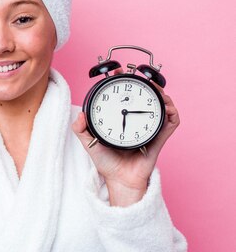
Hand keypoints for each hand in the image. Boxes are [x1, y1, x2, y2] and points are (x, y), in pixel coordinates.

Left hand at [72, 69, 180, 205]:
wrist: (119, 180)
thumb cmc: (106, 162)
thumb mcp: (89, 142)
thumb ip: (80, 129)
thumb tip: (79, 113)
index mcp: (122, 119)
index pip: (126, 97)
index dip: (125, 83)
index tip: (118, 71)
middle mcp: (137, 121)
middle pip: (146, 98)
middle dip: (147, 84)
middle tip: (141, 76)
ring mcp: (150, 129)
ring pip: (162, 106)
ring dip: (162, 95)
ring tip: (157, 90)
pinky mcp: (159, 138)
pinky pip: (171, 123)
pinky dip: (172, 113)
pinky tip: (167, 107)